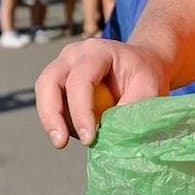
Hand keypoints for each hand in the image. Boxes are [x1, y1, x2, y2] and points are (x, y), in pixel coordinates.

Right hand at [34, 37, 168, 147]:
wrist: (140, 63)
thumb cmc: (145, 74)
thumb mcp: (149, 89)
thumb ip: (132, 110)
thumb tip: (111, 135)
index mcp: (97, 51)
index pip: (81, 80)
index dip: (81, 111)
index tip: (89, 139)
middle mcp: (73, 55)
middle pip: (48, 82)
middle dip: (51, 115)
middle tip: (60, 143)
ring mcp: (62, 66)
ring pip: (44, 93)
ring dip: (53, 121)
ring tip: (78, 139)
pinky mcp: (58, 81)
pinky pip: (50, 103)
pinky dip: (61, 121)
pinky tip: (81, 131)